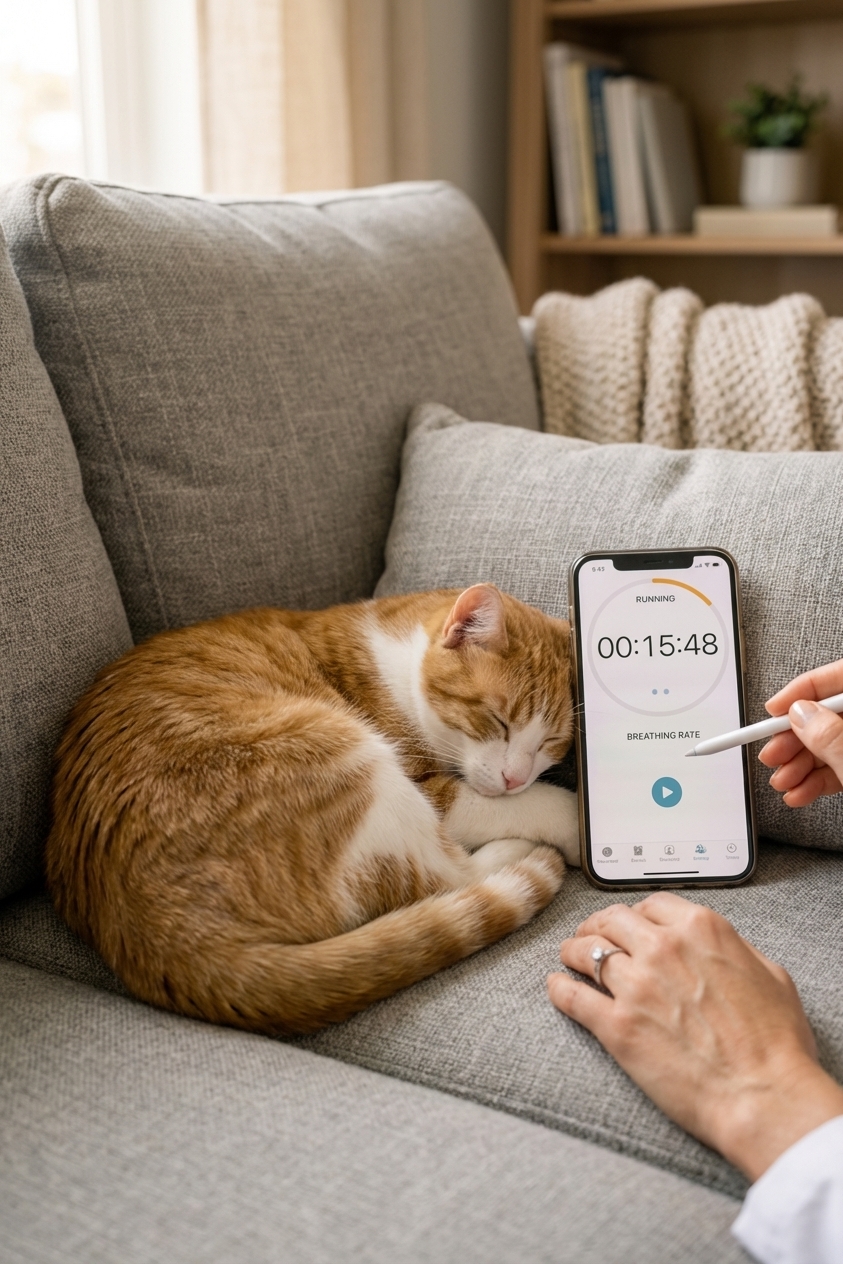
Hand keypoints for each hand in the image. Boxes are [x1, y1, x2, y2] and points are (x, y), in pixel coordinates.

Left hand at [547, 893, 842, 1180]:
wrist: (763, 1096)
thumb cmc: (776, 1045)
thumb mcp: (770, 975)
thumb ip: (736, 950)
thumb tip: (717, 948)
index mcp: (701, 930)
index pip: (651, 904)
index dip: (636, 913)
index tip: (629, 924)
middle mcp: (663, 948)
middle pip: (611, 920)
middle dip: (597, 925)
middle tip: (590, 935)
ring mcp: (636, 985)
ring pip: (585, 952)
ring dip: (573, 951)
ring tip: (569, 958)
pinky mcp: (616, 1026)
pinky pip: (572, 997)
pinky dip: (558, 989)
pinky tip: (556, 987)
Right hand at [759, 659, 842, 806]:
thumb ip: (830, 735)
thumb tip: (799, 714)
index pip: (837, 676)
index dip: (800, 691)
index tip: (773, 710)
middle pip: (828, 714)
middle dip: (794, 738)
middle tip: (773, 753)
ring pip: (830, 743)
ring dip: (800, 764)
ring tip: (783, 781)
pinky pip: (840, 766)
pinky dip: (817, 780)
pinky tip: (799, 792)